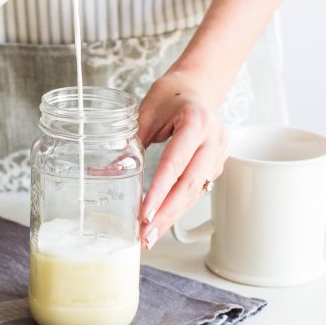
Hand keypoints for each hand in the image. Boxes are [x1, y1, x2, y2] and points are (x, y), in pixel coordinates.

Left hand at [137, 72, 228, 248]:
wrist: (198, 88)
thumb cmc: (171, 96)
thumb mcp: (147, 111)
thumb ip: (131, 140)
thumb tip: (105, 170)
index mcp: (196, 122)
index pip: (175, 164)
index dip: (159, 192)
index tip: (144, 214)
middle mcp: (213, 140)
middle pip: (189, 186)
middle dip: (166, 215)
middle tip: (145, 235)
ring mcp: (220, 154)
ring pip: (196, 193)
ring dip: (172, 217)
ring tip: (149, 236)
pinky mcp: (218, 165)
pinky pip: (198, 190)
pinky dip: (179, 207)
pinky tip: (162, 221)